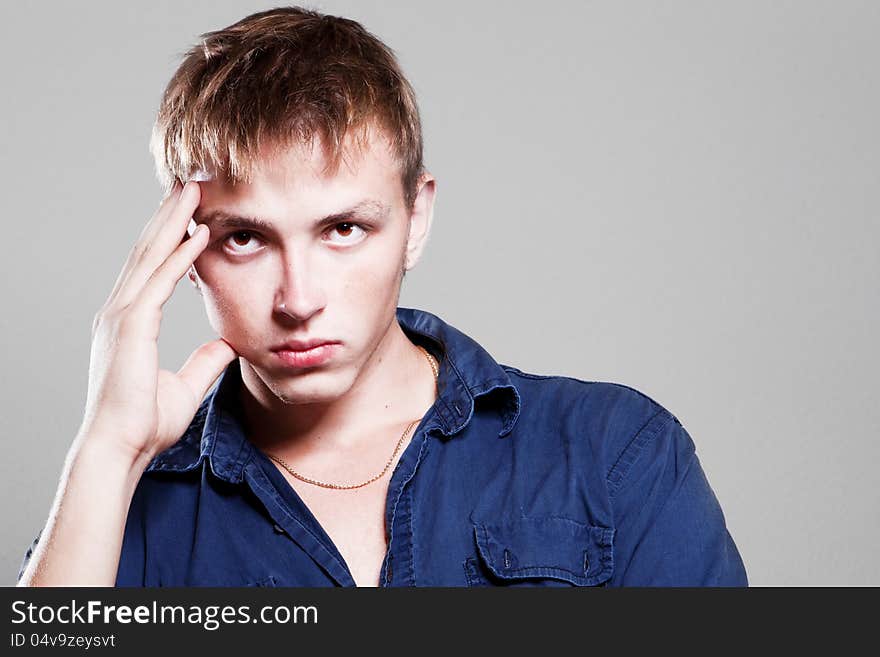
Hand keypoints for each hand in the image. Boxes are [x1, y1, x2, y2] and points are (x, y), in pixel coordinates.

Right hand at [80, 181, 236, 462]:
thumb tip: (225, 345)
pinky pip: (160, 281)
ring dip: (174, 221)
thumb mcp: (186, 386)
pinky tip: (199, 233)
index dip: (170, 237)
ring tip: (194, 190)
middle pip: (148, 251)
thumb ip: (204, 362)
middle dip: (169, 215)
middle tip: (190, 183)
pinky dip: (180, 255)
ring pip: (151, 256)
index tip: (190, 212)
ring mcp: (122, 316)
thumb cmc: (145, 424)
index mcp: (131, 323)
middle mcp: (121, 311)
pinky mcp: (130, 326)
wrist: (120, 449)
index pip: (153, 268)